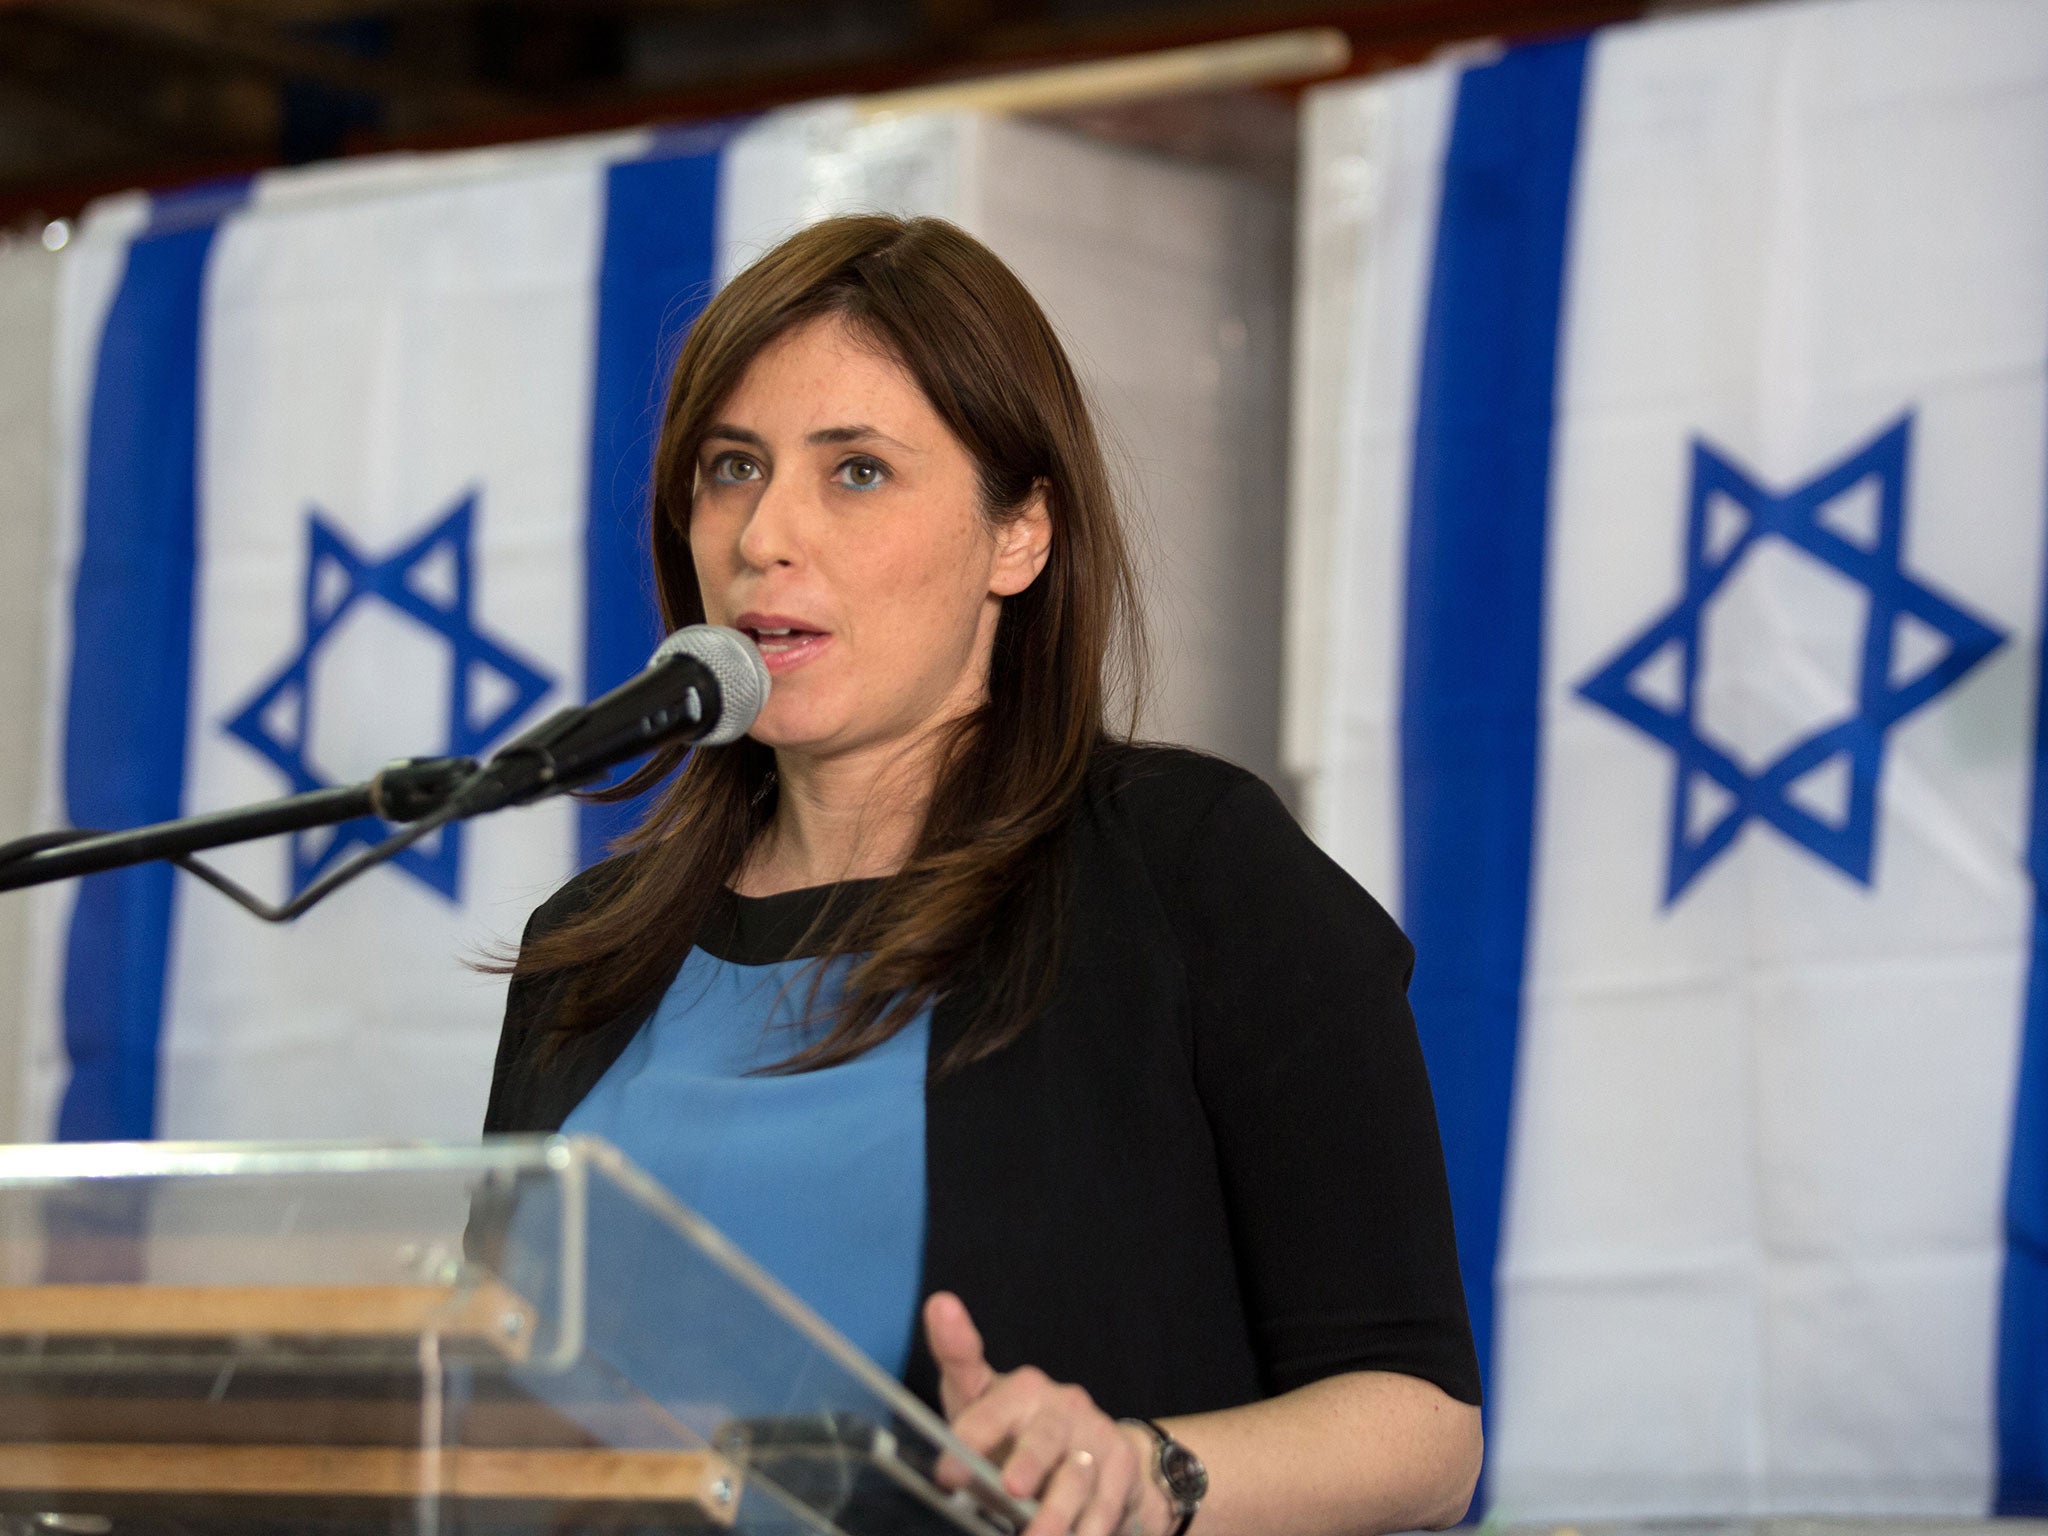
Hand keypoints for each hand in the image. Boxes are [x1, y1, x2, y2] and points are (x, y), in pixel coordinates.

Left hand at [924, 1291, 1167, 1535]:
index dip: (973, 1434)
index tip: (948, 1472)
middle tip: (1011, 1488)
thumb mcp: (980, 1397)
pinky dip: (1092, 1529)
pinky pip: (1107, 1504)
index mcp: (1021, 1388)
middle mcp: (1062, 1406)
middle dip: (1029, 1462)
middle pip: (1046, 1437)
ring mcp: (1096, 1437)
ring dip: (1058, 1514)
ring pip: (1079, 1478)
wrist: (1091, 1447)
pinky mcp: (1122, 1467)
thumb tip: (940, 1302)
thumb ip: (958, 1361)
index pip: (992, 1405)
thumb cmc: (1016, 1426)